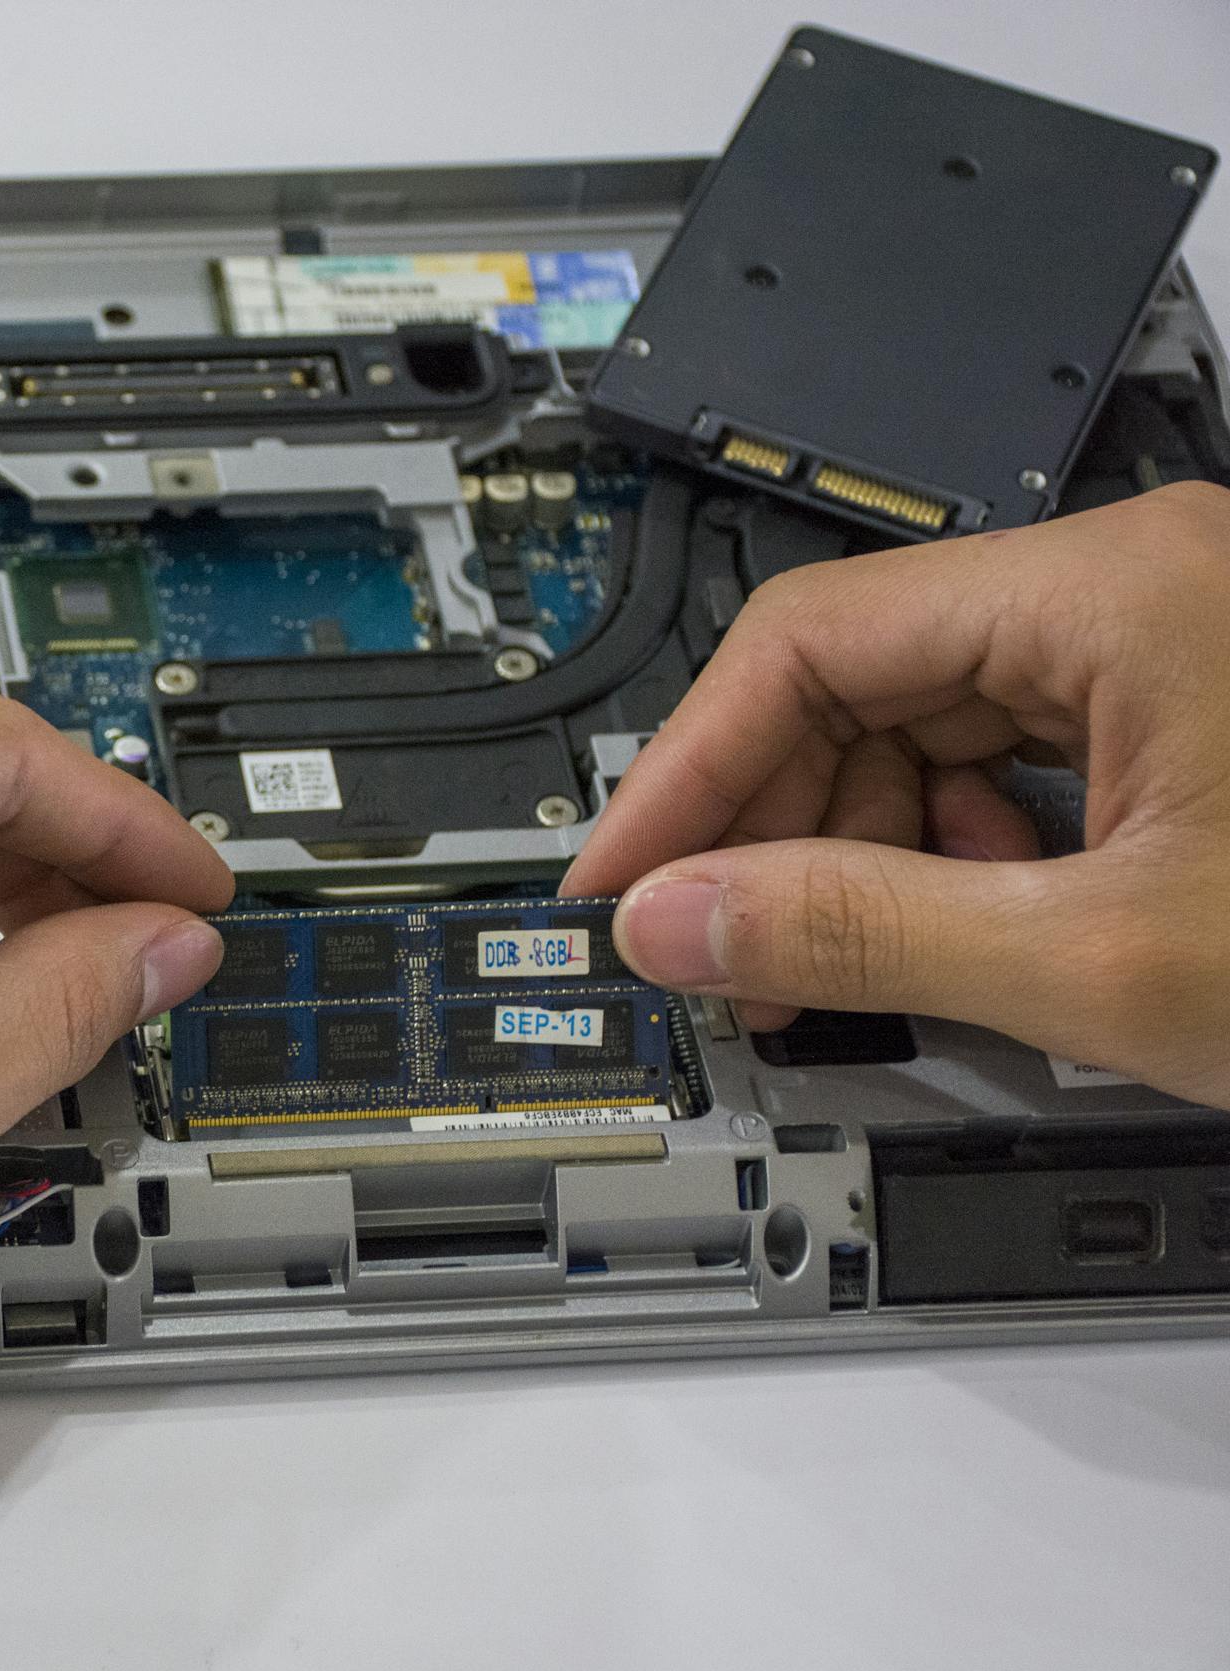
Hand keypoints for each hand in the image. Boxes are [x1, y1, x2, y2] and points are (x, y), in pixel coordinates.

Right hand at [564, 481, 1229, 1108]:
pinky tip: (957, 922)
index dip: (686, 774)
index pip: (807, 640)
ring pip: (921, 721)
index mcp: (1116, 590)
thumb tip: (681, 918)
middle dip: (770, 827)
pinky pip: (1002, 751)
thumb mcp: (1101, 960)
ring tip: (837, 960)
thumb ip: (865, 932)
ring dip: (856, 849)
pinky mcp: (1182, 700)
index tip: (622, 879)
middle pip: (855, 678)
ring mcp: (1159, 637)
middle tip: (713, 947)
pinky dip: (947, 847)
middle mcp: (1131, 584)